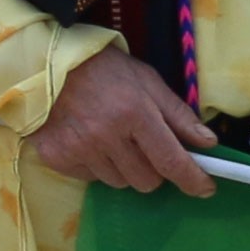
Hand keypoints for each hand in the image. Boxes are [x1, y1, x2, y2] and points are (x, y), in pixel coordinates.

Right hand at [27, 47, 215, 193]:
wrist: (41, 62)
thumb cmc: (101, 69)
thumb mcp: (147, 81)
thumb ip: (178, 114)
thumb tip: (208, 144)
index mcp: (134, 114)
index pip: (172, 161)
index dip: (193, 180)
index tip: (205, 188)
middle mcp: (106, 136)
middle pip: (146, 181)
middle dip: (152, 169)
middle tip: (142, 148)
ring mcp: (78, 149)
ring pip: (118, 182)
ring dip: (122, 168)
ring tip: (109, 140)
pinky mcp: (55, 156)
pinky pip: (89, 178)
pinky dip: (94, 166)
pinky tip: (86, 142)